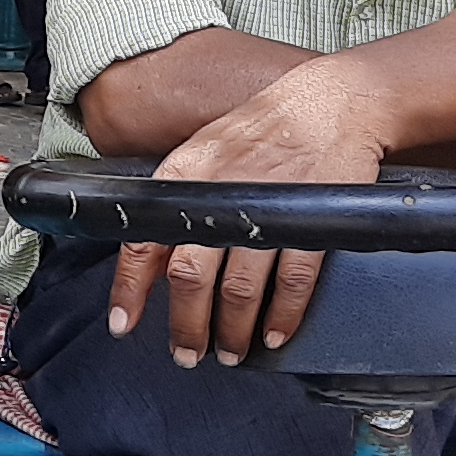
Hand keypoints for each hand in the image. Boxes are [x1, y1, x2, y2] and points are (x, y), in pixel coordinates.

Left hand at [102, 61, 384, 366]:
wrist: (332, 103)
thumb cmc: (268, 128)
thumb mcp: (209, 149)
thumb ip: (183, 200)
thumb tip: (160, 255)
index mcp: (187, 175)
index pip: (145, 239)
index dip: (130, 288)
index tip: (123, 323)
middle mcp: (221, 195)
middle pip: (191, 277)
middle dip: (187, 325)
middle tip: (187, 352)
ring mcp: (267, 211)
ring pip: (239, 290)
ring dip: (232, 330)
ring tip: (230, 352)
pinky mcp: (310, 223)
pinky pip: (292, 283)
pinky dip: (283, 316)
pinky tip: (273, 334)